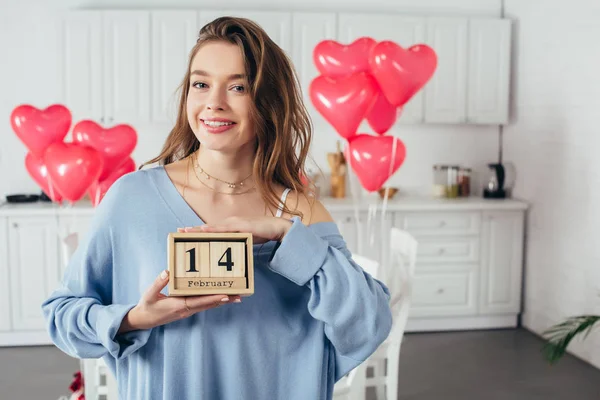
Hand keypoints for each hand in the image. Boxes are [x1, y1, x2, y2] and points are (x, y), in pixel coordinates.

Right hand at [118, 270, 240, 332]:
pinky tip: (222, 297)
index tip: (225, 295)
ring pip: (208, 305)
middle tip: (239, 296)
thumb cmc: (147, 306)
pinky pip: (203, 305)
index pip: (199, 301)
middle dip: (224, 300)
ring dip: (222, 301)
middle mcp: (186, 310)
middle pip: (208, 304)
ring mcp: (188, 310)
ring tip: (236, 296)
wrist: (143, 320)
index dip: (213, 299)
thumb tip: (167, 272)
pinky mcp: (187, 309)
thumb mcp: (149, 294)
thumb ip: (158, 283)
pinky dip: (214, 301)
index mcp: (178, 306)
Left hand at [182, 216, 292, 243]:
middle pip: (208, 228)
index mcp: (230, 227)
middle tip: (178, 231)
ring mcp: (235, 223)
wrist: (278, 228)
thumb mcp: (246, 240)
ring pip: (213, 227)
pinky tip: (204, 230)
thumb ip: (236, 243)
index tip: (184, 233)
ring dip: (199, 230)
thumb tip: (228, 253)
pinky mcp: (241, 226)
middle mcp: (230, 223)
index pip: (211, 230)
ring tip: (186, 232)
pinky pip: (224, 229)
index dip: (197, 232)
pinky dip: (213, 230)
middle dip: (193, 230)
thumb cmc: (263, 233)